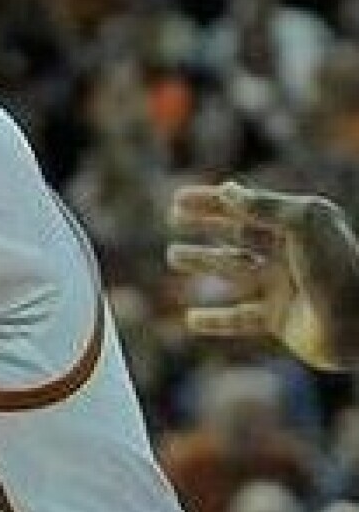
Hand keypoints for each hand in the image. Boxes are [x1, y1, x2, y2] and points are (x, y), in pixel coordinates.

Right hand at [167, 181, 358, 369]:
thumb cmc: (337, 269)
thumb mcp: (304, 223)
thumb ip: (265, 205)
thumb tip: (227, 190)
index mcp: (300, 225)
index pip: (247, 207)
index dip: (211, 201)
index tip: (177, 198)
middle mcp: (292, 254)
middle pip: (239, 234)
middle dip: (205, 226)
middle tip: (172, 220)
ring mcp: (285, 287)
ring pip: (233, 271)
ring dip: (203, 261)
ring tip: (173, 257)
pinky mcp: (281, 321)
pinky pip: (240, 319)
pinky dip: (215, 320)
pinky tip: (191, 321)